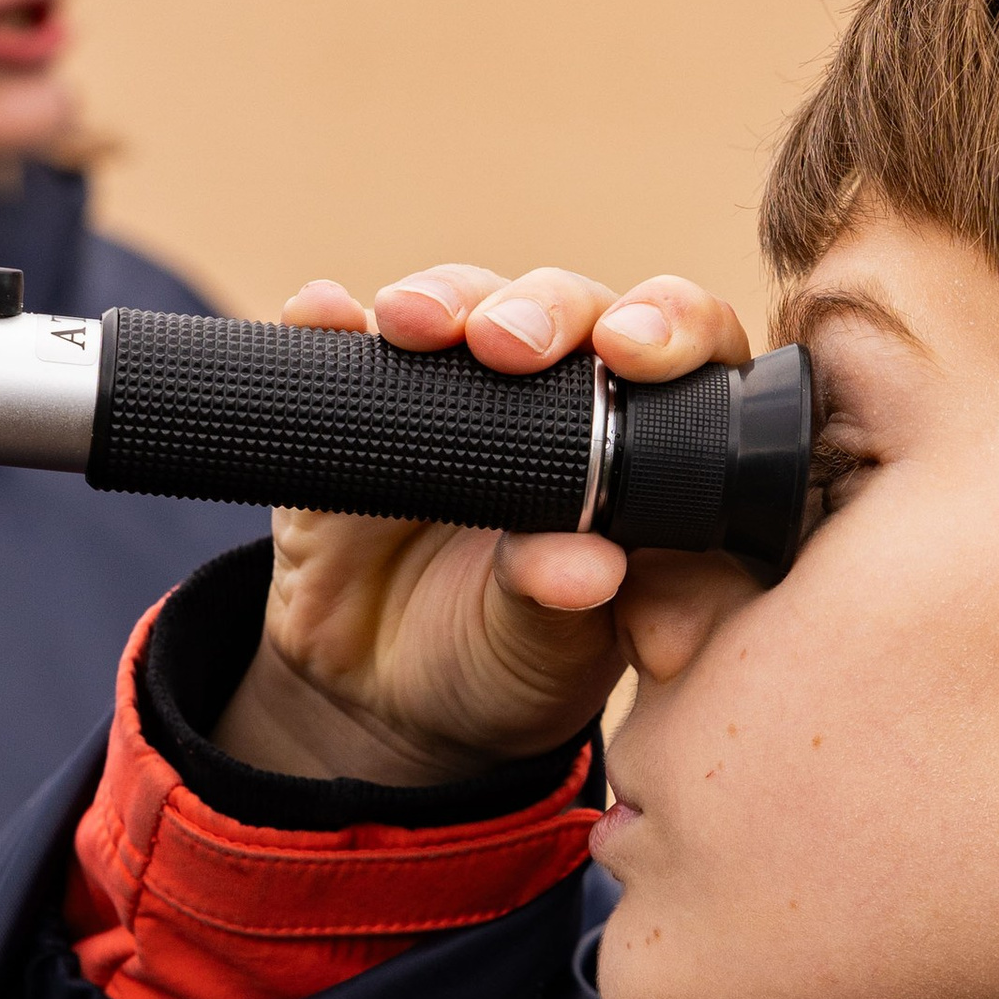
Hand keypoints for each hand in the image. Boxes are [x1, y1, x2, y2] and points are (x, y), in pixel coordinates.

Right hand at [214, 262, 753, 787]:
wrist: (393, 700)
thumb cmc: (511, 662)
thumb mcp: (547, 650)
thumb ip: (565, 604)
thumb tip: (585, 566)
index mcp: (637, 444)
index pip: (678, 350)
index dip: (668, 325)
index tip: (630, 350)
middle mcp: (555, 394)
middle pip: (567, 307)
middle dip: (542, 308)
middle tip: (508, 343)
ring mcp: (453, 388)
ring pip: (463, 300)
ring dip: (443, 297)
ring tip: (414, 322)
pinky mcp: (360, 399)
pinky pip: (343, 338)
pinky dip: (329, 316)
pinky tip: (320, 312)